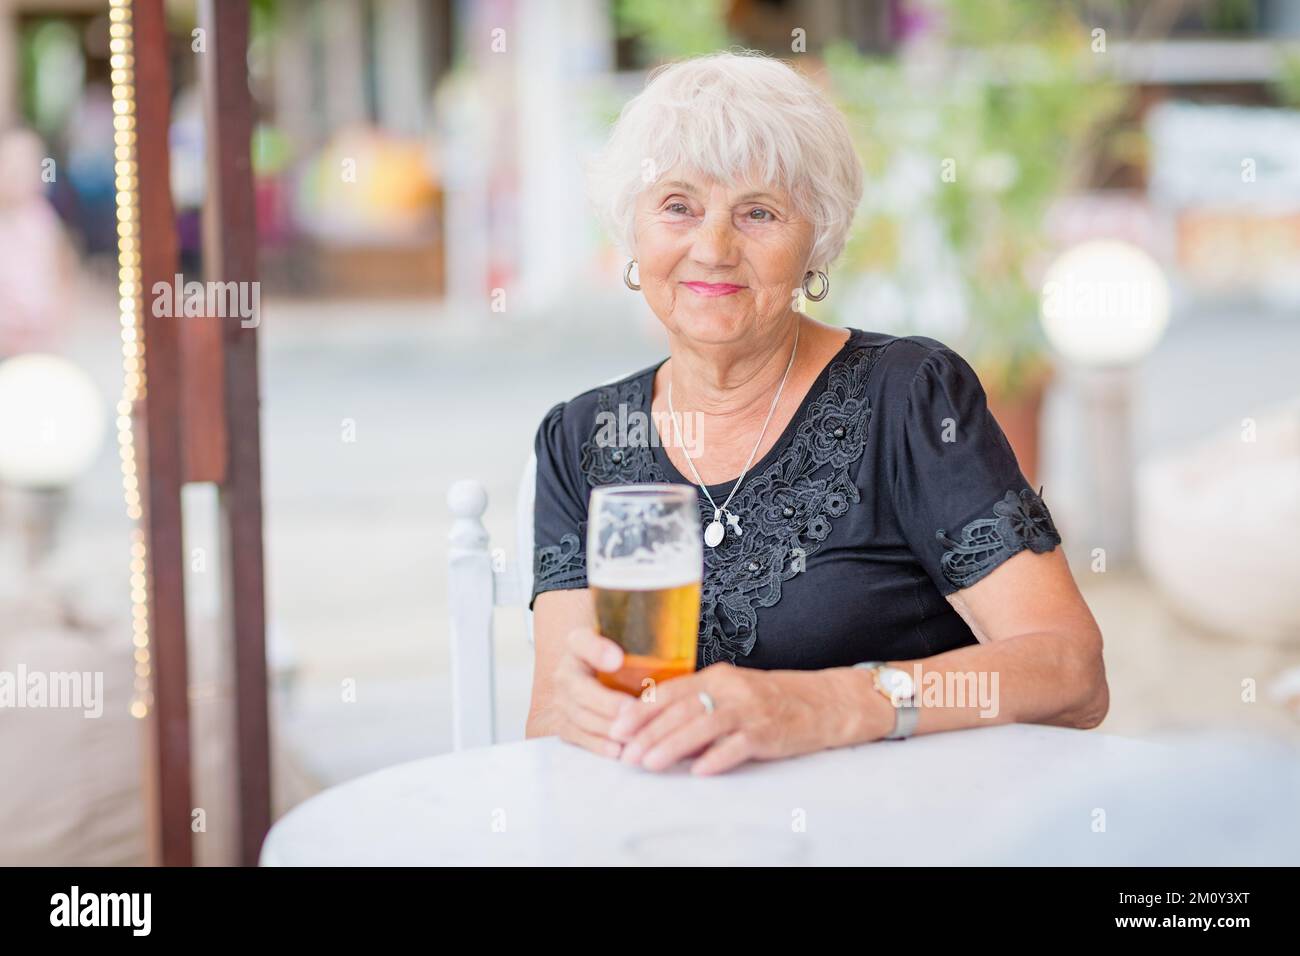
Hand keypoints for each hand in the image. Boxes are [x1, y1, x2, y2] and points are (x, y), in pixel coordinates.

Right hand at [548, 626, 631, 759]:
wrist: (591, 673)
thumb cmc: (613, 656)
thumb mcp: (618, 640)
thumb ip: (616, 647)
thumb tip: (615, 660)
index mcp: (577, 644)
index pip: (582, 642)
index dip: (598, 651)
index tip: (617, 659)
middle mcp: (564, 672)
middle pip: (581, 690)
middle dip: (608, 704)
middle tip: (632, 710)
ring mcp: (561, 701)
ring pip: (580, 717)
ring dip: (606, 728)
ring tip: (631, 735)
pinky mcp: (563, 724)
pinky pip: (577, 736)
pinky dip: (597, 745)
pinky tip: (617, 750)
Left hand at [606, 663, 885, 774]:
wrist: (823, 702)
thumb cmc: (770, 699)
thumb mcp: (731, 692)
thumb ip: (697, 704)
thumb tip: (657, 726)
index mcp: (716, 676)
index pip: (671, 691)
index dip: (641, 710)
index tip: (616, 727)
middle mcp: (730, 689)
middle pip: (681, 710)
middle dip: (648, 733)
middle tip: (624, 752)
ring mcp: (749, 710)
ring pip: (702, 727)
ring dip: (672, 746)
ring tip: (649, 763)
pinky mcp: (767, 732)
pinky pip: (737, 745)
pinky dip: (717, 758)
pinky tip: (699, 770)